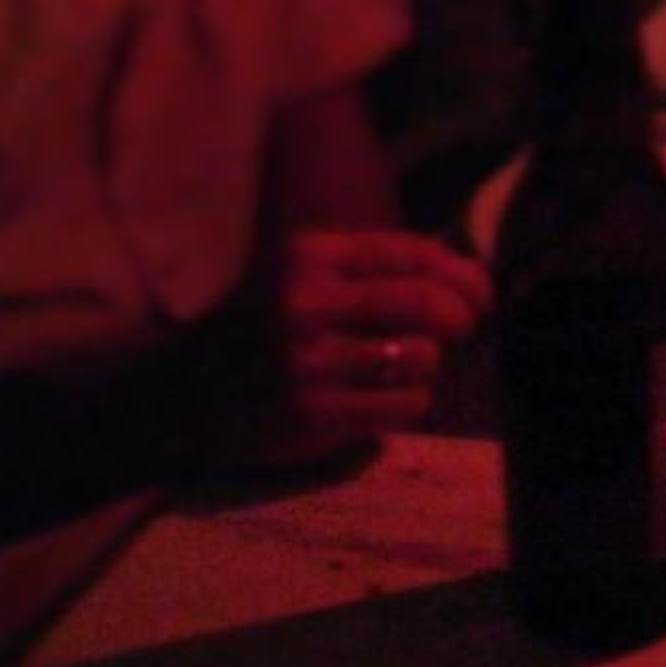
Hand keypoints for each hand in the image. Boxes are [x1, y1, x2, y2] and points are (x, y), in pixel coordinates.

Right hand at [224, 229, 490, 469]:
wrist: (184, 391)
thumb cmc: (260, 324)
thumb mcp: (302, 273)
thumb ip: (373, 269)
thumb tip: (466, 274)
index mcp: (309, 254)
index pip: (411, 252)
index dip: (463, 273)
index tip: (482, 294)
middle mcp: (307, 302)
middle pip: (426, 302)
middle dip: (461, 317)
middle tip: (464, 328)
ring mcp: (309, 361)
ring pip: (423, 358)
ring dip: (431, 365)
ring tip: (407, 367)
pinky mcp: (314, 413)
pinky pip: (404, 405)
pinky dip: (410, 402)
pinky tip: (386, 398)